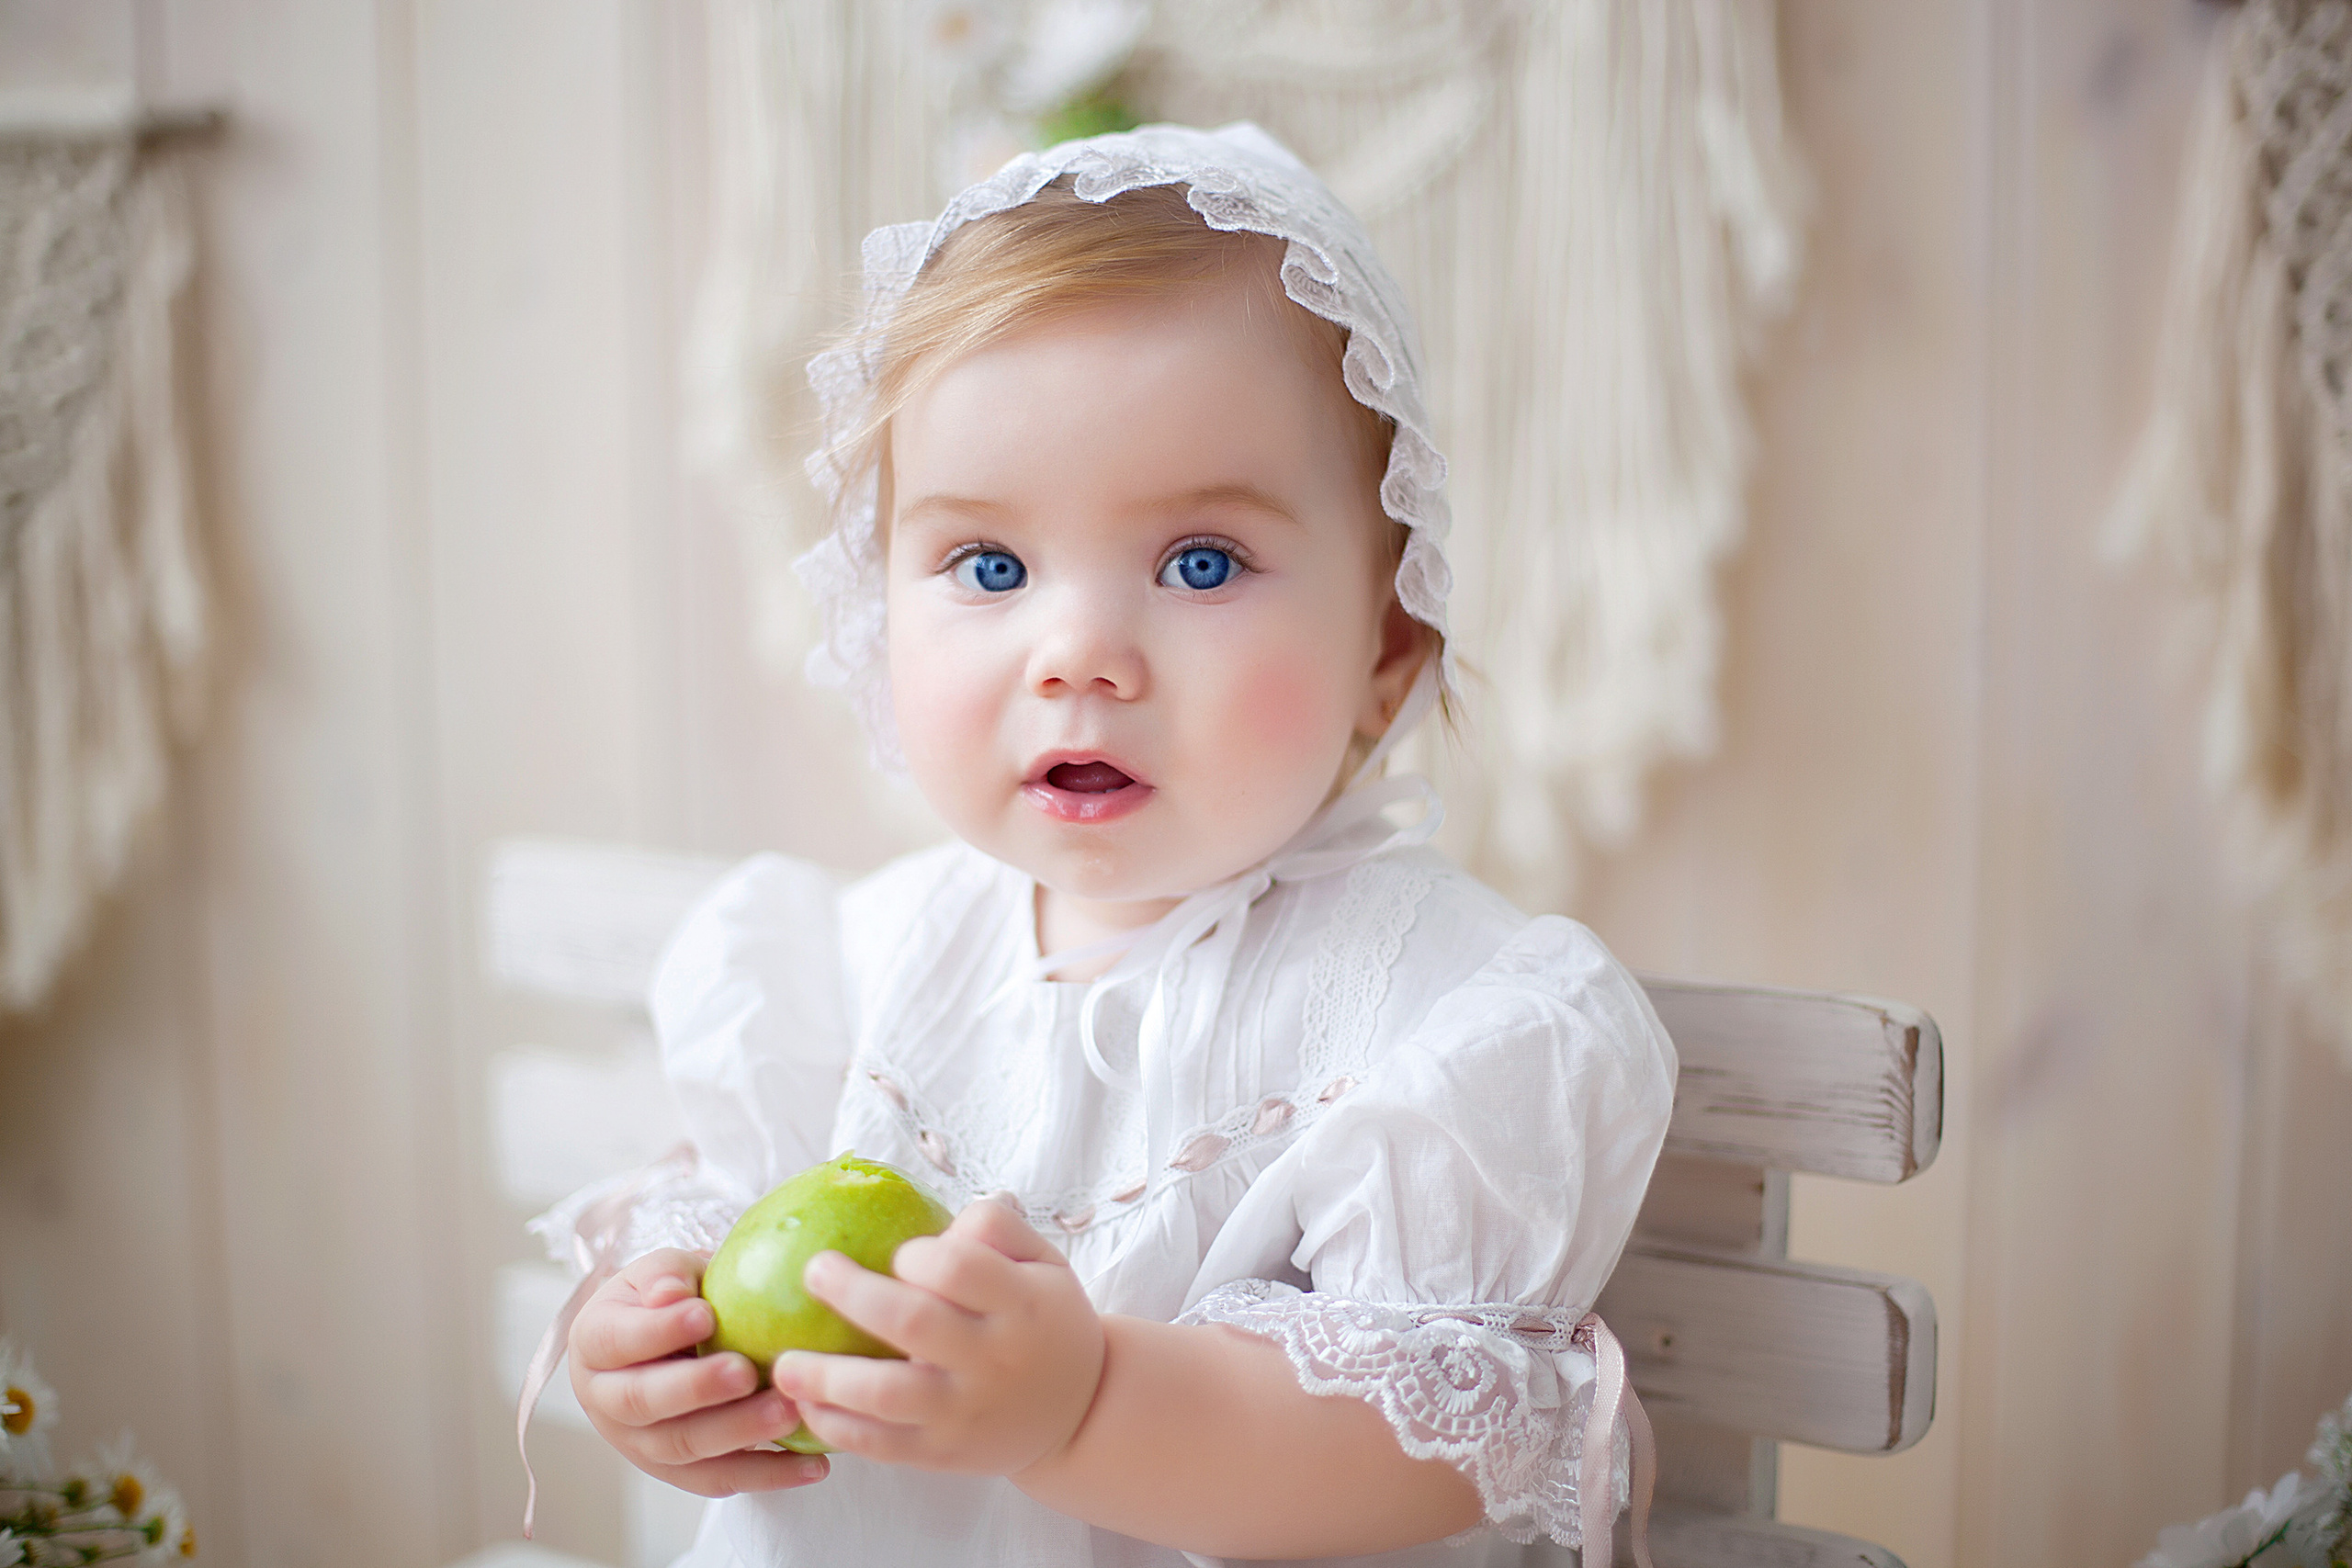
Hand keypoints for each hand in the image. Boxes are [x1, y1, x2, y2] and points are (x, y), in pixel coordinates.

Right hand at [568, 1248, 830, 1496]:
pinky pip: (721, 1479)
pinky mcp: (679, 1472)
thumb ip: (668, 1275)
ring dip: (740, 1432)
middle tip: (747, 1372)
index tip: (705, 1315)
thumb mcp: (663, 1271)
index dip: (657, 1331)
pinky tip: (812, 1464)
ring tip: (790, 1411)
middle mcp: (606, 1401)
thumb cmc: (670, 1297)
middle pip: (645, 1403)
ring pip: (684, 1448)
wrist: (667, 1338)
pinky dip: (768, 1475)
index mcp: (595, 1343)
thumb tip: (672, 1293)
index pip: (617, 1341)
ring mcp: (640, 1444)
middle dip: (698, 1389)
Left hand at [773, 1196, 1106, 1475]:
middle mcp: (992, 1358)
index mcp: (1020, 1303)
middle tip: (812, 1271)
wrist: (1081, 1413)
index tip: (899, 1254)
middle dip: (850, 1294)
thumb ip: (996, 1228)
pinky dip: (835, 1425)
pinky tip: (803, 1404)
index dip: (918, 1254)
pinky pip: (879, 1444)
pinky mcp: (942, 1454)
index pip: (958, 1267)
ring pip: (885, 1395)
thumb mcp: (1045, 1262)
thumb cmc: (1045, 1321)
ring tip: (782, 1364)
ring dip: (824, 1377)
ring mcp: (964, 1412)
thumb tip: (935, 1221)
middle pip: (910, 1322)